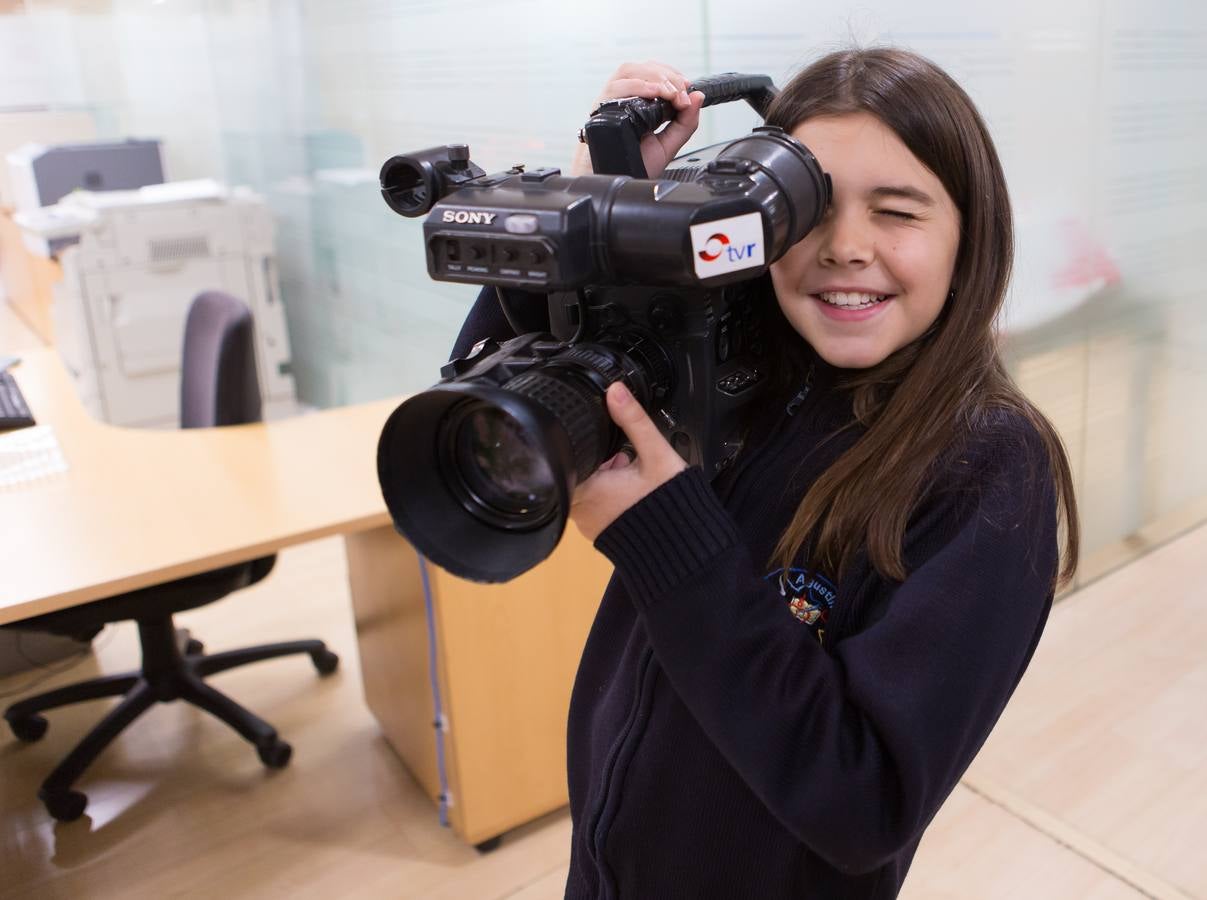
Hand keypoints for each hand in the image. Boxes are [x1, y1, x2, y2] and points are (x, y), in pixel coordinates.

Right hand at [570, 61, 705, 177]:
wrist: (616, 182)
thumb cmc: (636, 166)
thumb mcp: (668, 145)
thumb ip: (686, 122)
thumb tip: (698, 96)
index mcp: (638, 102)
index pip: (654, 72)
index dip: (672, 75)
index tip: (686, 89)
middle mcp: (623, 98)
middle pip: (642, 67)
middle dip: (666, 76)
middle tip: (680, 95)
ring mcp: (610, 101)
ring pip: (628, 71)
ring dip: (652, 77)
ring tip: (668, 92)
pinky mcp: (600, 109)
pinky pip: (615, 87)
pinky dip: (636, 86)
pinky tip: (652, 93)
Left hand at [570, 382, 687, 541]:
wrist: (682, 545)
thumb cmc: (668, 503)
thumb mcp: (654, 454)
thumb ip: (634, 420)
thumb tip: (616, 391)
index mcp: (585, 488)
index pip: (571, 455)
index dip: (592, 446)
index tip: (610, 446)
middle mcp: (579, 509)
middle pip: (579, 469)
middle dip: (600, 460)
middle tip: (624, 460)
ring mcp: (587, 524)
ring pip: (587, 487)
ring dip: (603, 478)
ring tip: (629, 476)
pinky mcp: (598, 533)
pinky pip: (595, 506)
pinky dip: (608, 496)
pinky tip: (630, 494)